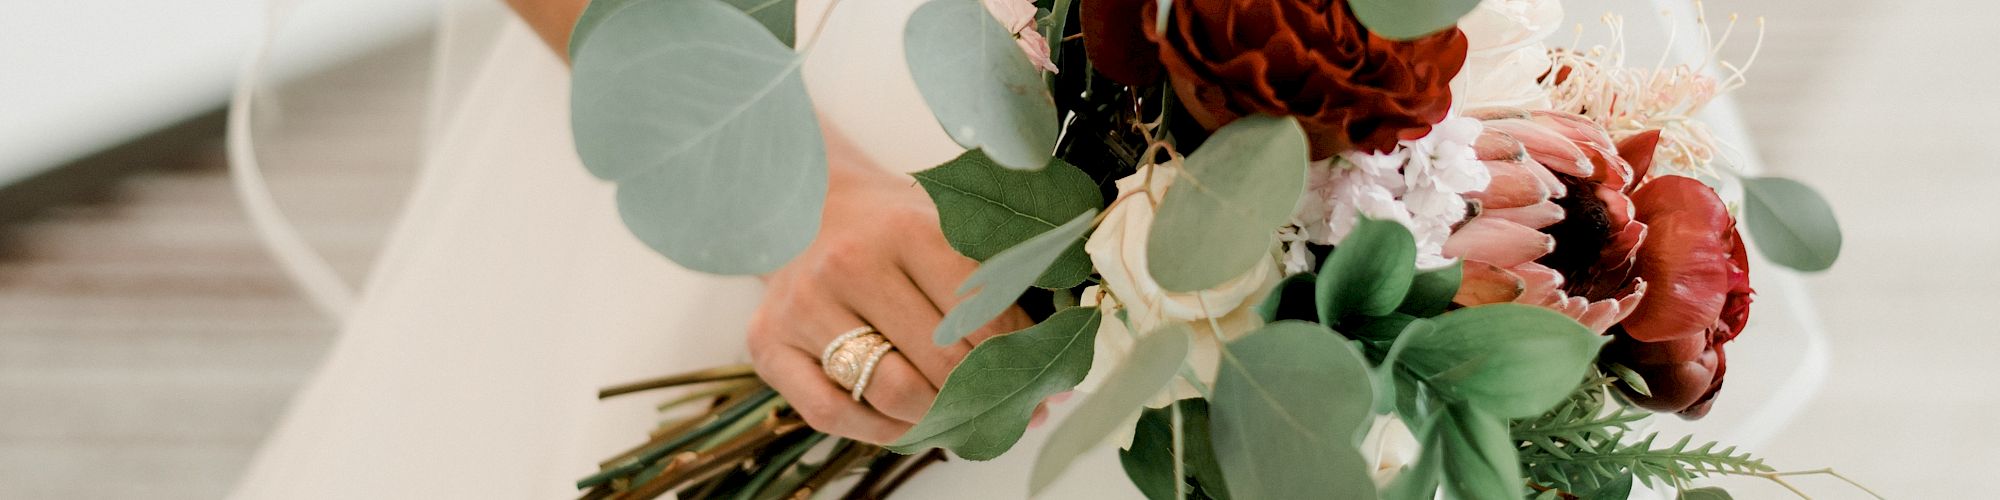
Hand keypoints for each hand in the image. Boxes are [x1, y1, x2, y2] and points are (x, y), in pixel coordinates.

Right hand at [746, 131, 1035, 443]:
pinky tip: (905, 422)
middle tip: (1013, 409)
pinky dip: (880, 431)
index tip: (1044, 378)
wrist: (801, 206)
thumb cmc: (888, 226)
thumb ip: (997, 276)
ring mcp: (804, 307)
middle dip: (989, 395)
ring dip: (939, 417)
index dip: (1020, 356)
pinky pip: (834, 414)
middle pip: (943, 363)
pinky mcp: (767, 344)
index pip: (983, 315)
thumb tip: (1051, 351)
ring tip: (961, 414)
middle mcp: (850, 265)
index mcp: (907, 229)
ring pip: (893, 394)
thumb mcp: (944, 224)